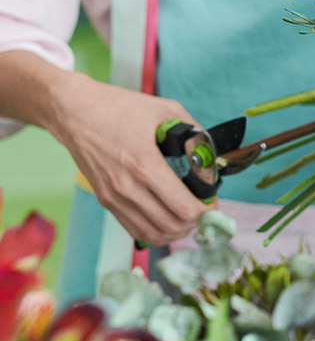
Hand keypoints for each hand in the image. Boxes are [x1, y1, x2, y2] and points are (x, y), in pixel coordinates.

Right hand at [50, 73, 212, 245]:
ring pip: (153, 233)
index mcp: (145, 165)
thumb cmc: (119, 107)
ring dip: (176, 231)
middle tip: (205, 211)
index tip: (213, 204)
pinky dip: (155, 231)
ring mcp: (114, 197)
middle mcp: (128, 187)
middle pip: (172, 225)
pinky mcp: (105, 200)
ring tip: (189, 218)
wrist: (74, 112)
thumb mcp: (165, 109)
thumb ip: (193, 132)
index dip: (206, 212)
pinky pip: (134, 229)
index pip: (183, 208)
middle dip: (195, 223)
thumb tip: (210, 153)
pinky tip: (168, 221)